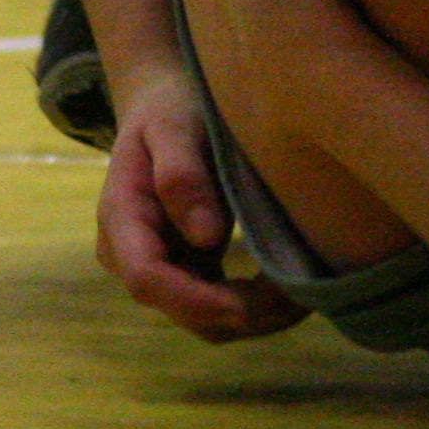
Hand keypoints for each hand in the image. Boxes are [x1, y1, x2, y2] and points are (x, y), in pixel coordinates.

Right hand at [96, 66, 307, 343]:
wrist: (165, 108)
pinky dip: (259, 306)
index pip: (146, 278)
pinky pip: (222, 305)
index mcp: (121, 219)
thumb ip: (182, 174)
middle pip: (182, 310)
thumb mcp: (172, 125)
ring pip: (206, 320)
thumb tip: (206, 237)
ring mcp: (163, 268)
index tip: (245, 305)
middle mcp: (132, 256)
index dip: (194, 300)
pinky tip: (294, 286)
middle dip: (241, 313)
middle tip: (301, 293)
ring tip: (307, 289)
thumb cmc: (170, 108)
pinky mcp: (191, 271)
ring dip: (257, 316)